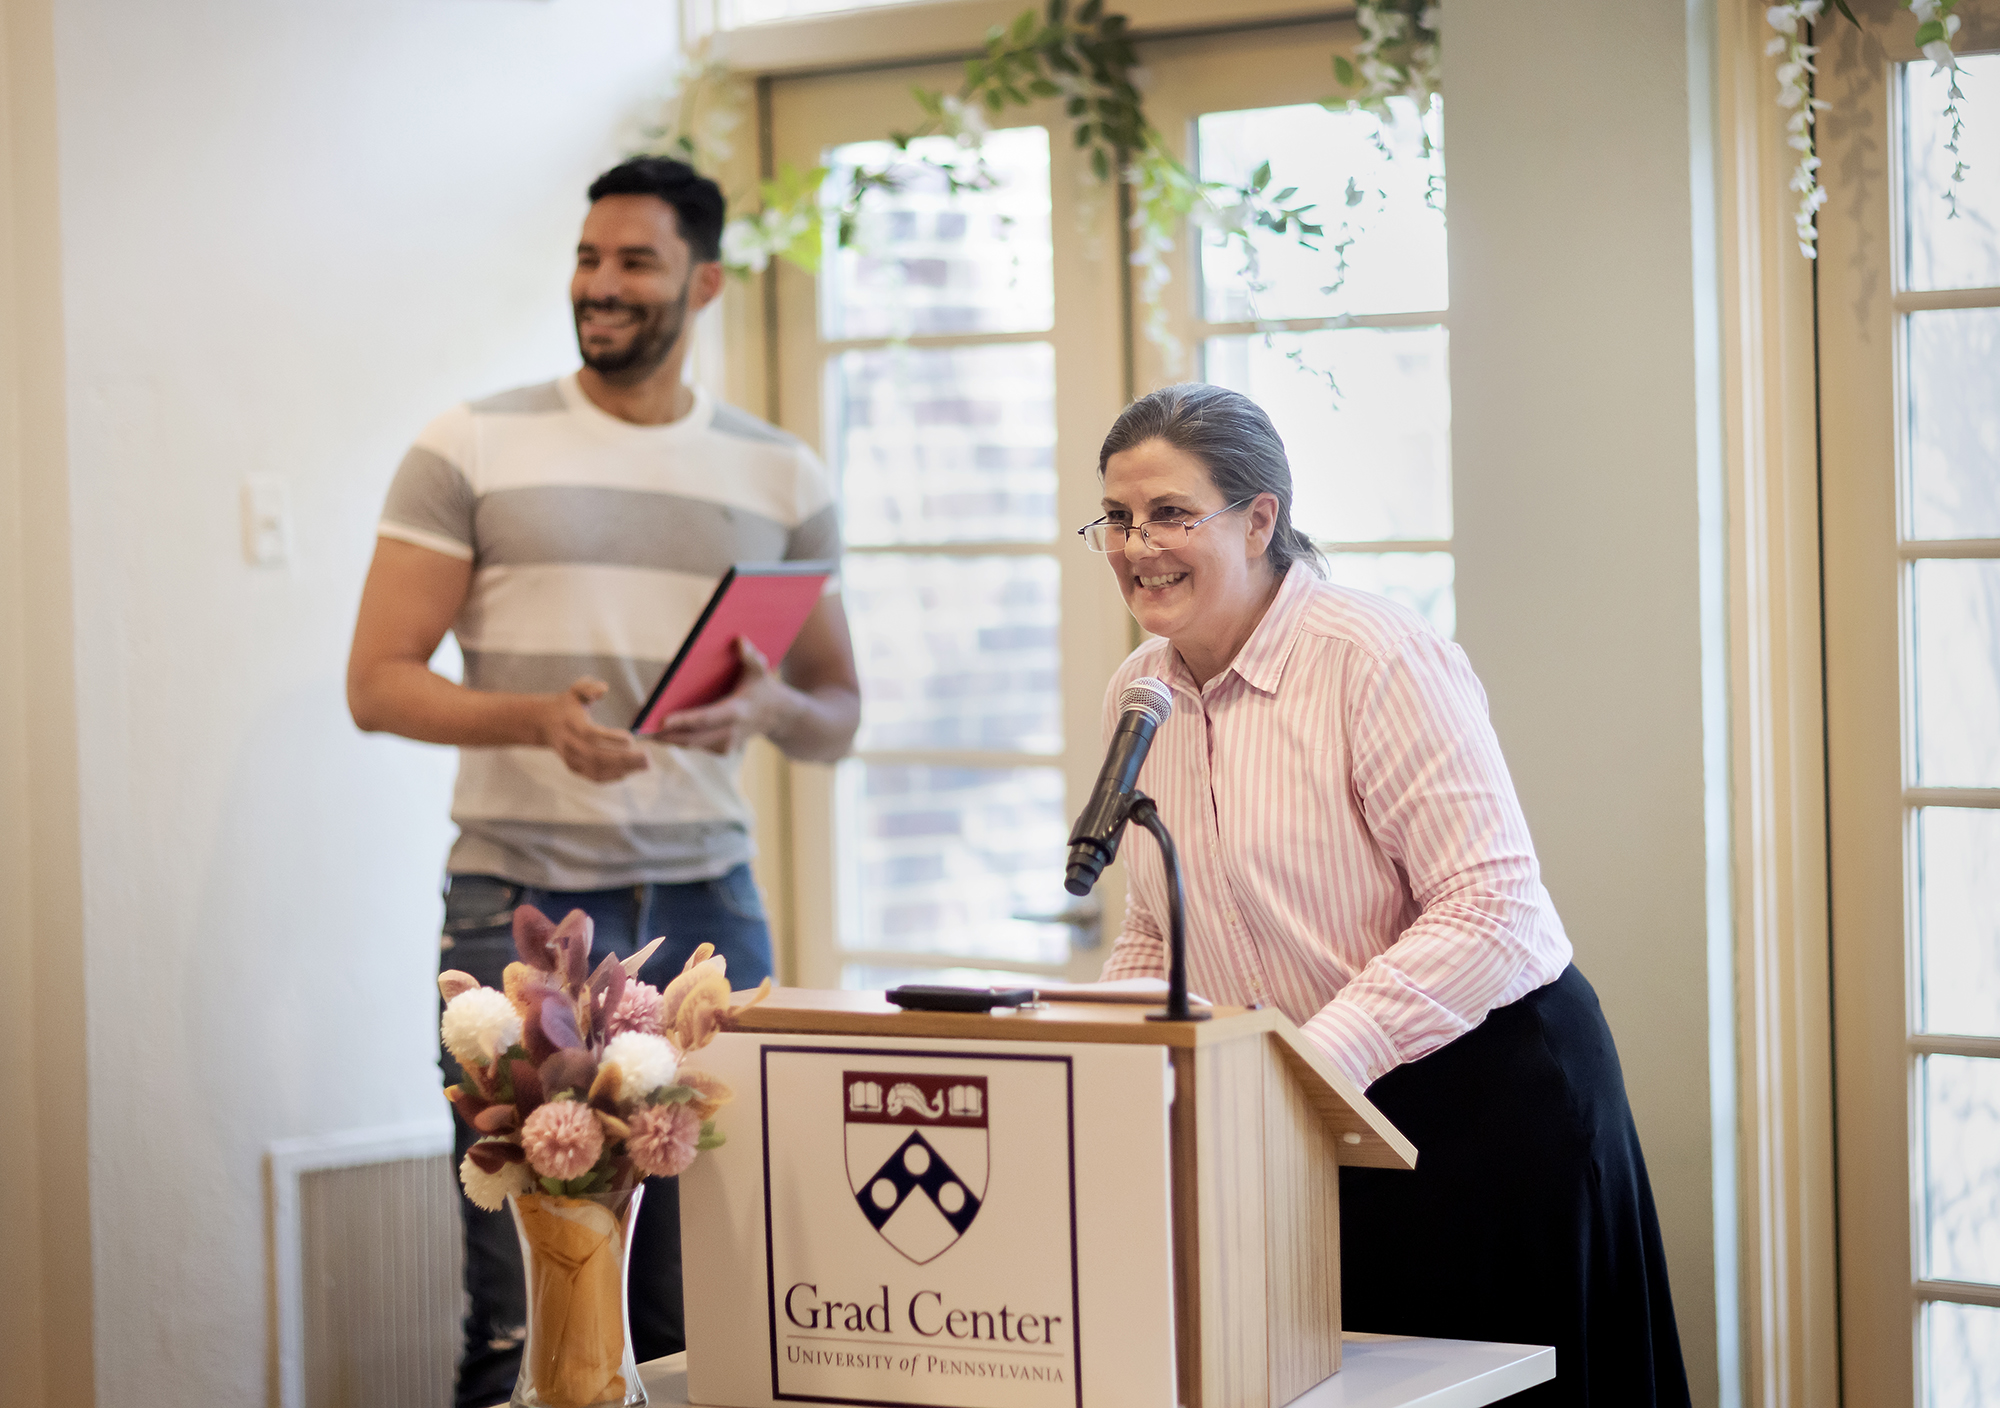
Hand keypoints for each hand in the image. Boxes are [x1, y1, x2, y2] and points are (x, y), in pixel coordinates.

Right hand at [541, 677, 649, 781]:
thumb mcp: (576, 690)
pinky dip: (613, 777)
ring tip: (645, 765)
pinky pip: (594, 777)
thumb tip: (603, 688)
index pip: (590, 735)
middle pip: (597, 756)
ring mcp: (571, 758)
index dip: (610, 738)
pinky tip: (630, 772)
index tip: (631, 738)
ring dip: (623, 769)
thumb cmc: (567, 705)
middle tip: (648, 757)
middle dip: (624, 758)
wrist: (544, 723)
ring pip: (597, 769)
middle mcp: (570, 744)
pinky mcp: (574, 768)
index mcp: (572, 724)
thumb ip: (588, 686)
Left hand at [644, 639, 787, 755]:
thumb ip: (750, 655)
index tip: (661, 722)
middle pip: (692, 737)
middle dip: (666, 734)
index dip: (683, 721)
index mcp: (738, 712)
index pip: (706, 718)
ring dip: (668, 738)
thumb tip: (738, 640)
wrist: (778, 716)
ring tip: (643, 731)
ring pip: (691, 743)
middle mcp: (732, 732)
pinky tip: (660, 733)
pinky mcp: (723, 751)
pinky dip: (678, 739)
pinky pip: (696, 745)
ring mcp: (728, 745)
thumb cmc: (764, 688)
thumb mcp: (760, 669)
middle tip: (640, 729)